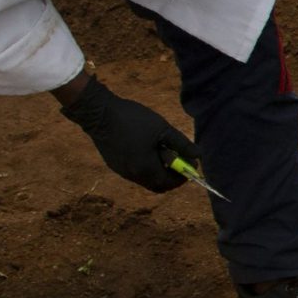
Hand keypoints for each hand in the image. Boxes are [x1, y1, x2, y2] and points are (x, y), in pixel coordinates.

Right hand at [60, 76, 199, 193]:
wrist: (98, 112)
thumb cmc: (133, 119)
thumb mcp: (163, 129)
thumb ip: (182, 144)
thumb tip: (198, 155)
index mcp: (146, 169)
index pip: (171, 183)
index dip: (184, 176)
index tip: (190, 164)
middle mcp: (133, 175)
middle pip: (159, 185)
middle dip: (172, 175)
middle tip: (178, 159)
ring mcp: (122, 171)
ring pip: (146, 179)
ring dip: (158, 170)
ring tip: (162, 149)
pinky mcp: (114, 164)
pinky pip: (135, 172)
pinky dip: (146, 166)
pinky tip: (146, 148)